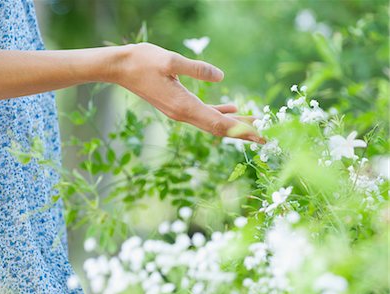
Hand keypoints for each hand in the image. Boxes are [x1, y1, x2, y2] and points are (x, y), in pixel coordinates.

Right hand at [112, 43, 264, 143]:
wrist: (121, 68)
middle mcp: (183, 114)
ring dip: (234, 124)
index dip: (243, 130)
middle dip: (244, 132)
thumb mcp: (171, 61)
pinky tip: (232, 108)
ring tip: (256, 122)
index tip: (262, 136)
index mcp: (184, 106)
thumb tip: (221, 77)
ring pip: (213, 122)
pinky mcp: (177, 105)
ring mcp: (180, 111)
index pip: (220, 124)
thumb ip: (197, 69)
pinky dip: (220, 113)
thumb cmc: (143, 62)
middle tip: (267, 135)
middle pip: (219, 128)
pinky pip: (204, 113)